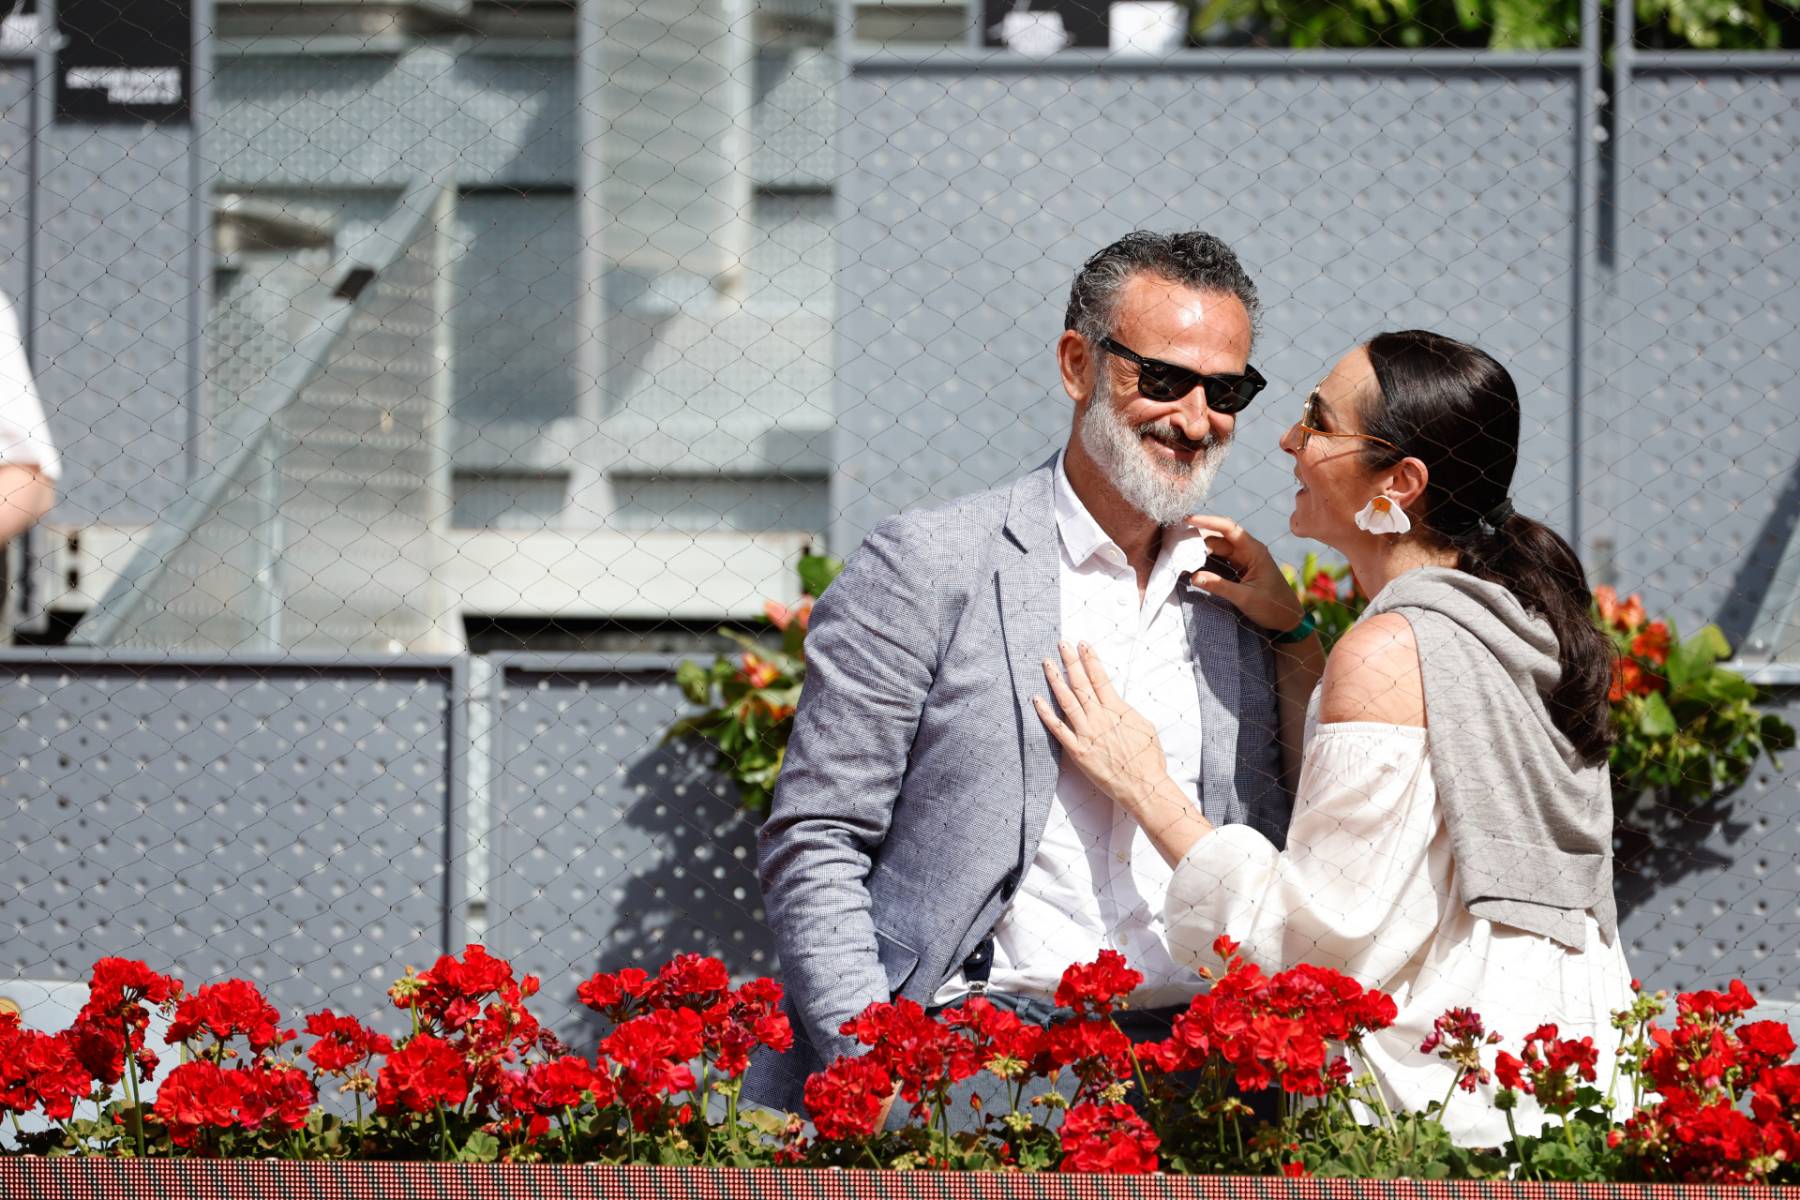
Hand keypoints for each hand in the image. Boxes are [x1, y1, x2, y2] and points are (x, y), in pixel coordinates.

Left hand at [1032, 641, 1171, 813]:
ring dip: (1056, 680)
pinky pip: (1058, 729)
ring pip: (1067, 701)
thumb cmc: (1149, 759)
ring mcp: (1087, 734)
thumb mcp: (1144, 726)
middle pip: (1081, 684)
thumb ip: (1126, 711)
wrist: (1144, 786)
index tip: (1082, 644)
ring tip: (1047, 663)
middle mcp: (1099, 718)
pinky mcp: (1078, 751)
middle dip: (1070, 662)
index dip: (1090, 659)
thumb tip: (1116, 702)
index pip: (1100, 678)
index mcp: (1117, 710)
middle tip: (1061, 644)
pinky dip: (1046, 713)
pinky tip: (1036, 699)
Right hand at [1186, 515, 1304, 634]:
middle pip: (1219, 537)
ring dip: (1201, 549)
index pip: (1229, 528)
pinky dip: (1206, 559)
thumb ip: (1219, 586)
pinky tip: (1193, 562)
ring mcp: (1244, 559)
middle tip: (1176, 539)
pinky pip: (1220, 559)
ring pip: (1218, 548)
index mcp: (1254, 551)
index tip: (1188, 520)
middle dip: (1199, 536)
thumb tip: (1193, 576)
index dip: (1208, 521)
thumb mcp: (1246, 598)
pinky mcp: (1240, 569)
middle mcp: (1248, 551)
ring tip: (1180, 550)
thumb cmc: (1273, 607)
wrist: (1289, 621)